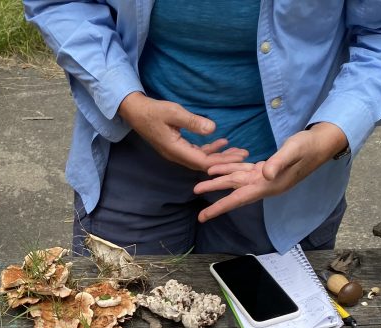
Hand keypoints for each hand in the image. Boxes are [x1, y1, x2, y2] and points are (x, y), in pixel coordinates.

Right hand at [117, 92, 247, 170]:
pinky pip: (196, 152)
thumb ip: (193, 122)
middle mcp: (177, 155)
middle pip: (205, 164)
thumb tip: (213, 129)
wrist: (135, 112)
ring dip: (219, 156)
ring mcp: (176, 152)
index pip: (204, 162)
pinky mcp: (176, 146)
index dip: (223, 162)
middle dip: (226, 161)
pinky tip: (221, 143)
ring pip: (202, 159)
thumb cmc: (153, 111)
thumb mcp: (174, 112)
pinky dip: (210, 149)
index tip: (239, 158)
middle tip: (245, 156)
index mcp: (176, 150)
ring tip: (238, 151)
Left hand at [193, 122, 347, 221]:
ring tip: (203, 177)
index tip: (203, 217)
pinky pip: (246, 169)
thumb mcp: (293, 151)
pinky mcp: (268, 168)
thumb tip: (264, 174)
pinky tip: (222, 167)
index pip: (239, 198)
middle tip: (194, 191)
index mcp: (269, 184)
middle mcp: (265, 184)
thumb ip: (279, 163)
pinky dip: (233, 167)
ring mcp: (266, 177)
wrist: (323, 142)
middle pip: (234, 190)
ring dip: (221, 178)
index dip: (220, 207)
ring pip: (238, 178)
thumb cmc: (309, 146)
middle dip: (214, 191)